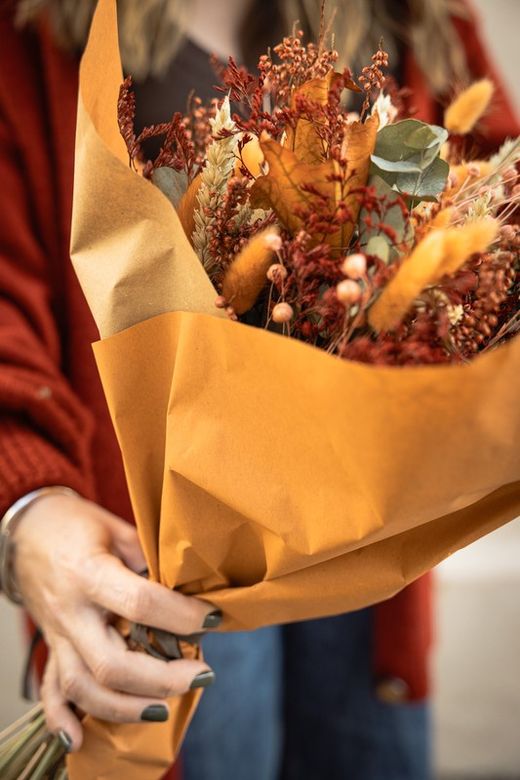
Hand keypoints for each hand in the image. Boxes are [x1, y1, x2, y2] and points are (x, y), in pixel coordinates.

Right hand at [13, 493, 217, 750]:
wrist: (27, 530)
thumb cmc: (78, 524)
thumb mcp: (118, 529)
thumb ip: (149, 561)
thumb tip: (190, 590)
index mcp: (89, 573)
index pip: (139, 603)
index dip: (181, 615)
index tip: (213, 618)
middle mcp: (70, 611)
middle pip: (111, 663)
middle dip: (161, 679)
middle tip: (202, 674)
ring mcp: (57, 634)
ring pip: (82, 688)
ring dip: (125, 707)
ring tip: (165, 708)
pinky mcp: (51, 646)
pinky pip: (51, 691)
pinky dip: (63, 719)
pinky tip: (80, 740)